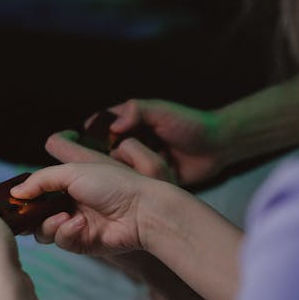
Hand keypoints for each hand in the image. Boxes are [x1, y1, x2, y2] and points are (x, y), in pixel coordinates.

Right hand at [11, 162, 160, 255]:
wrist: (142, 210)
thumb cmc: (113, 184)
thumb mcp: (74, 172)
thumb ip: (42, 180)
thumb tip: (15, 193)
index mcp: (69, 185)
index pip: (37, 193)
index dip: (23, 198)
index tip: (12, 201)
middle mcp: (70, 205)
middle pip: (35, 216)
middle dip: (29, 216)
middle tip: (25, 215)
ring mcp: (76, 226)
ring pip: (43, 232)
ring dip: (49, 224)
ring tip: (64, 216)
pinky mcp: (83, 244)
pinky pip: (61, 241)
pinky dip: (66, 232)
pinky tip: (80, 224)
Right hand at [96, 99, 224, 184]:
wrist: (218, 147)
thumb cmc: (191, 124)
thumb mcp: (162, 111)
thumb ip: (136, 112)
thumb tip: (113, 127)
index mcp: (134, 121)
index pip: (104, 125)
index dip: (91, 133)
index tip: (80, 142)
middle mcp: (136, 141)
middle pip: (109, 149)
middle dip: (102, 158)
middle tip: (94, 167)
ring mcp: (145, 160)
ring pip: (122, 168)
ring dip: (119, 173)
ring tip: (110, 179)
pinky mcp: (154, 177)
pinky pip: (139, 181)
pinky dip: (135, 184)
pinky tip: (129, 188)